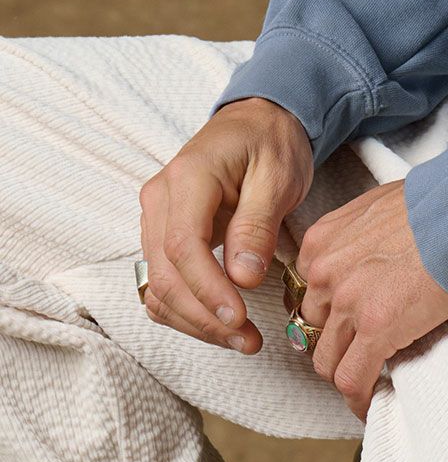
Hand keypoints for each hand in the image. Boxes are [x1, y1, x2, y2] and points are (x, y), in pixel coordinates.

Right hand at [138, 97, 313, 357]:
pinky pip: (164, 283)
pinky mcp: (163, 236)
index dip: (208, 290)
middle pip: (165, 275)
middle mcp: (159, 200)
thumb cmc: (270, 141)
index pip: (183, 247)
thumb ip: (258, 224)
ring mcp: (156, 219)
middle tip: (248, 340)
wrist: (258, 121)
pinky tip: (222, 323)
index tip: (240, 318)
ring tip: (242, 339)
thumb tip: (243, 278)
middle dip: (204, 317)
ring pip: (159, 287)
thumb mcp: (277, 174)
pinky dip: (188, 310)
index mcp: (188, 178)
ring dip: (195, 322)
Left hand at [293, 178, 447, 422]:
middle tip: (359, 350)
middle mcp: (325, 272)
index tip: (344, 325)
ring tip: (367, 377)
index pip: (306, 295)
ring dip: (347, 372)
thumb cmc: (433, 204)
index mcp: (321, 242)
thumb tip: (365, 261)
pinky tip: (371, 400)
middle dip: (335, 343)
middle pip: (312, 330)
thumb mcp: (375, 210)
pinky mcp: (376, 329)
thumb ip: (355, 239)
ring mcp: (348, 302)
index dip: (327, 315)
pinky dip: (359, 397)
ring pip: (328, 361)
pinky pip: (353, 379)